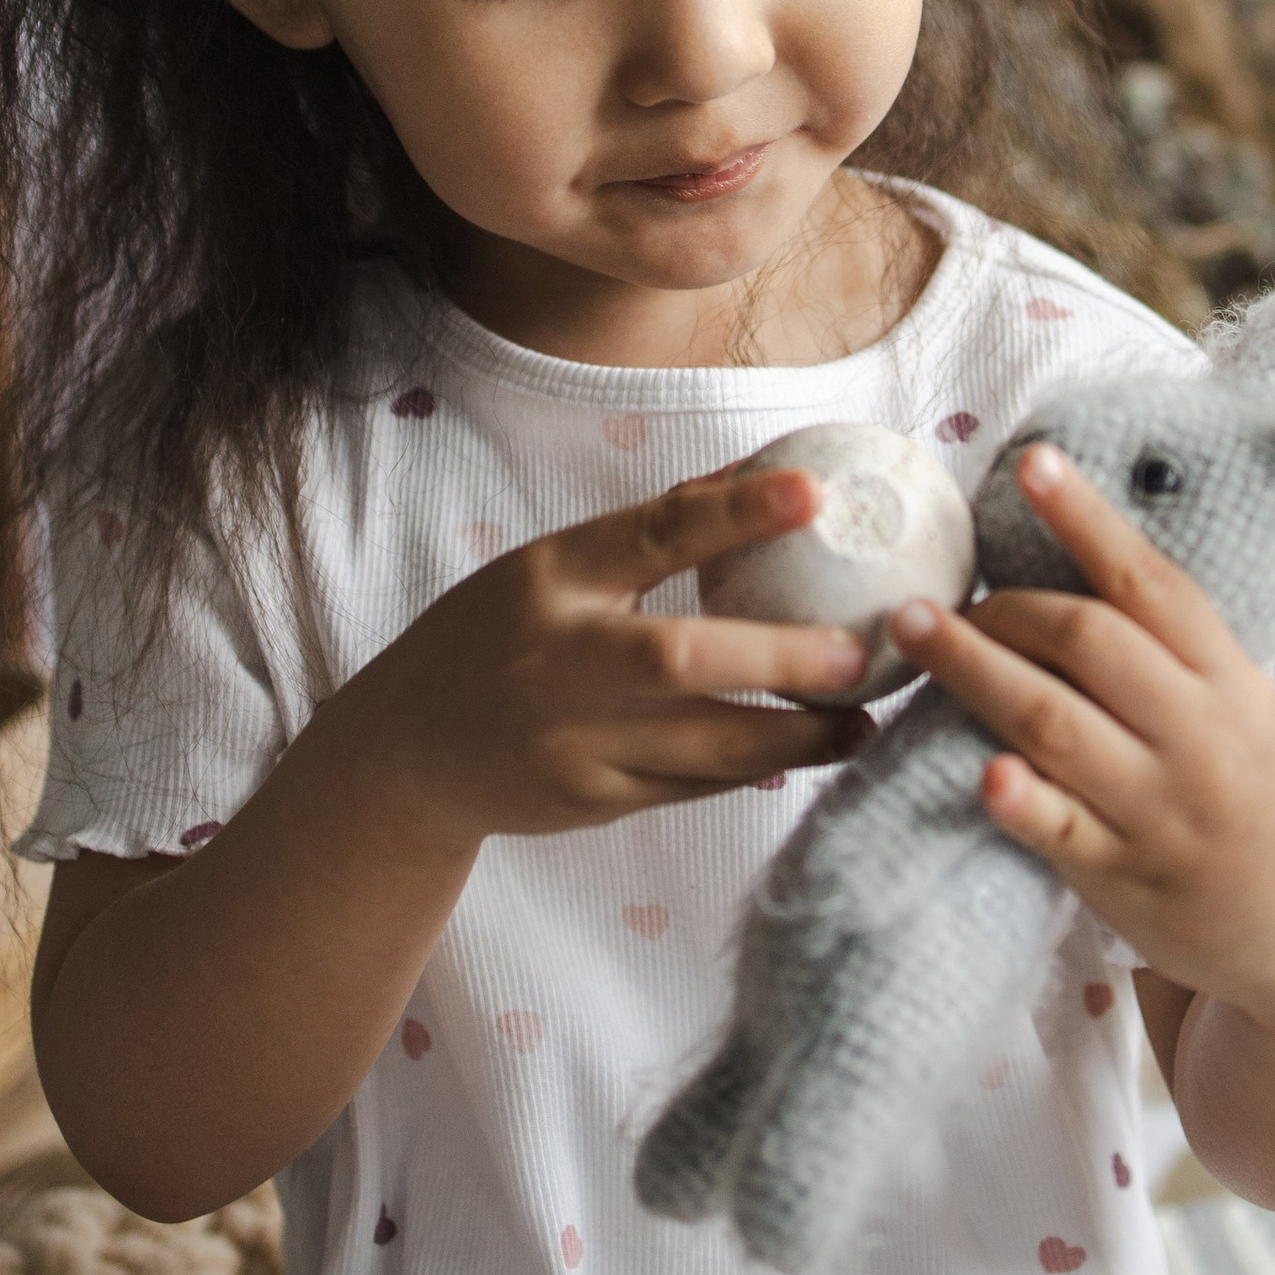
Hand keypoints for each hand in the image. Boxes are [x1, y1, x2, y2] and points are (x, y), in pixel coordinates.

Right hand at [397, 462, 874, 835]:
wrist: (411, 751)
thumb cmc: (503, 633)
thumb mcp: (556, 566)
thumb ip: (656, 527)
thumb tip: (766, 473)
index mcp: (553, 577)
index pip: (652, 535)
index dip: (734, 512)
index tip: (813, 492)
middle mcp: (560, 659)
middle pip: (680, 659)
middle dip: (780, 658)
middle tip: (859, 653)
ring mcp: (571, 742)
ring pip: (703, 747)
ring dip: (795, 737)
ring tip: (864, 722)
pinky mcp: (590, 802)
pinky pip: (691, 788)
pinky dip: (752, 771)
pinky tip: (808, 752)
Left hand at [887, 445, 1274, 1208]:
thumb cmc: (1257, 796)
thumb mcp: (1240, 710)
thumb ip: (1168, 652)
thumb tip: (1072, 561)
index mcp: (1228, 680)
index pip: (1152, 583)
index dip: (1089, 519)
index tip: (1033, 462)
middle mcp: (1199, 736)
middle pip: (1091, 642)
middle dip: (1004, 605)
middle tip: (932, 595)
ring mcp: (1161, 809)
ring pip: (1058, 724)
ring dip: (975, 671)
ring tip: (912, 632)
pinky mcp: (1125, 880)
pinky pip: (1063, 833)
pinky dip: (1022, 800)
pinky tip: (982, 774)